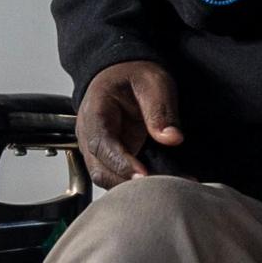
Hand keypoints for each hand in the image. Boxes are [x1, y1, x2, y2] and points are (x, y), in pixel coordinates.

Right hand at [76, 60, 182, 184]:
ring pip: (108, 179)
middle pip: (100, 169)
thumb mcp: (152, 82)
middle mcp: (90, 134)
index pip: (101, 144)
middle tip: (160, 188)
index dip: (121, 163)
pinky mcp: (110, 158)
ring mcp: (97, 149)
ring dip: (133, 188)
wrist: (121, 74)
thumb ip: (160, 109)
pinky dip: (138, 185)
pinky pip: (120, 177)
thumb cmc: (132, 75)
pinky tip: (162, 185)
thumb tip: (171, 138)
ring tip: (165, 188)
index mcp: (95, 112)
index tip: (143, 175)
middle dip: (127, 183)